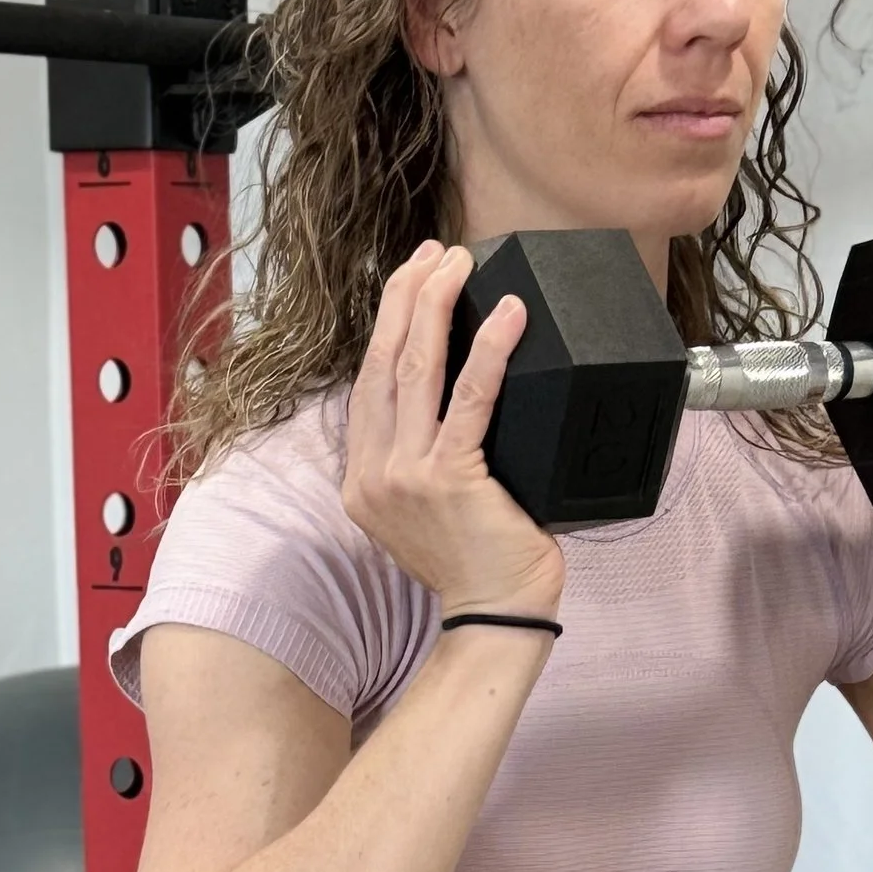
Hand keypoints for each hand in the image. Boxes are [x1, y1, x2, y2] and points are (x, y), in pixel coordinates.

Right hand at [341, 241, 565, 619]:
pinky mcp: (450, 480)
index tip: (413, 278)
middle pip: (384, 361)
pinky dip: (490, 351)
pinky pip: (470, 401)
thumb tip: (458, 396)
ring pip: (416, 368)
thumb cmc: (477, 564)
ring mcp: (405, 477)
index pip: (370, 382)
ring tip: (460, 264)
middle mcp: (374, 475)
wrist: (495, 617)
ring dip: (437, 304)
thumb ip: (424, 459)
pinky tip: (509, 315)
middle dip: (407, 295)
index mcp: (363, 479)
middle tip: (437, 254)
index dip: (389, 322)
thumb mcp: (430, 508)